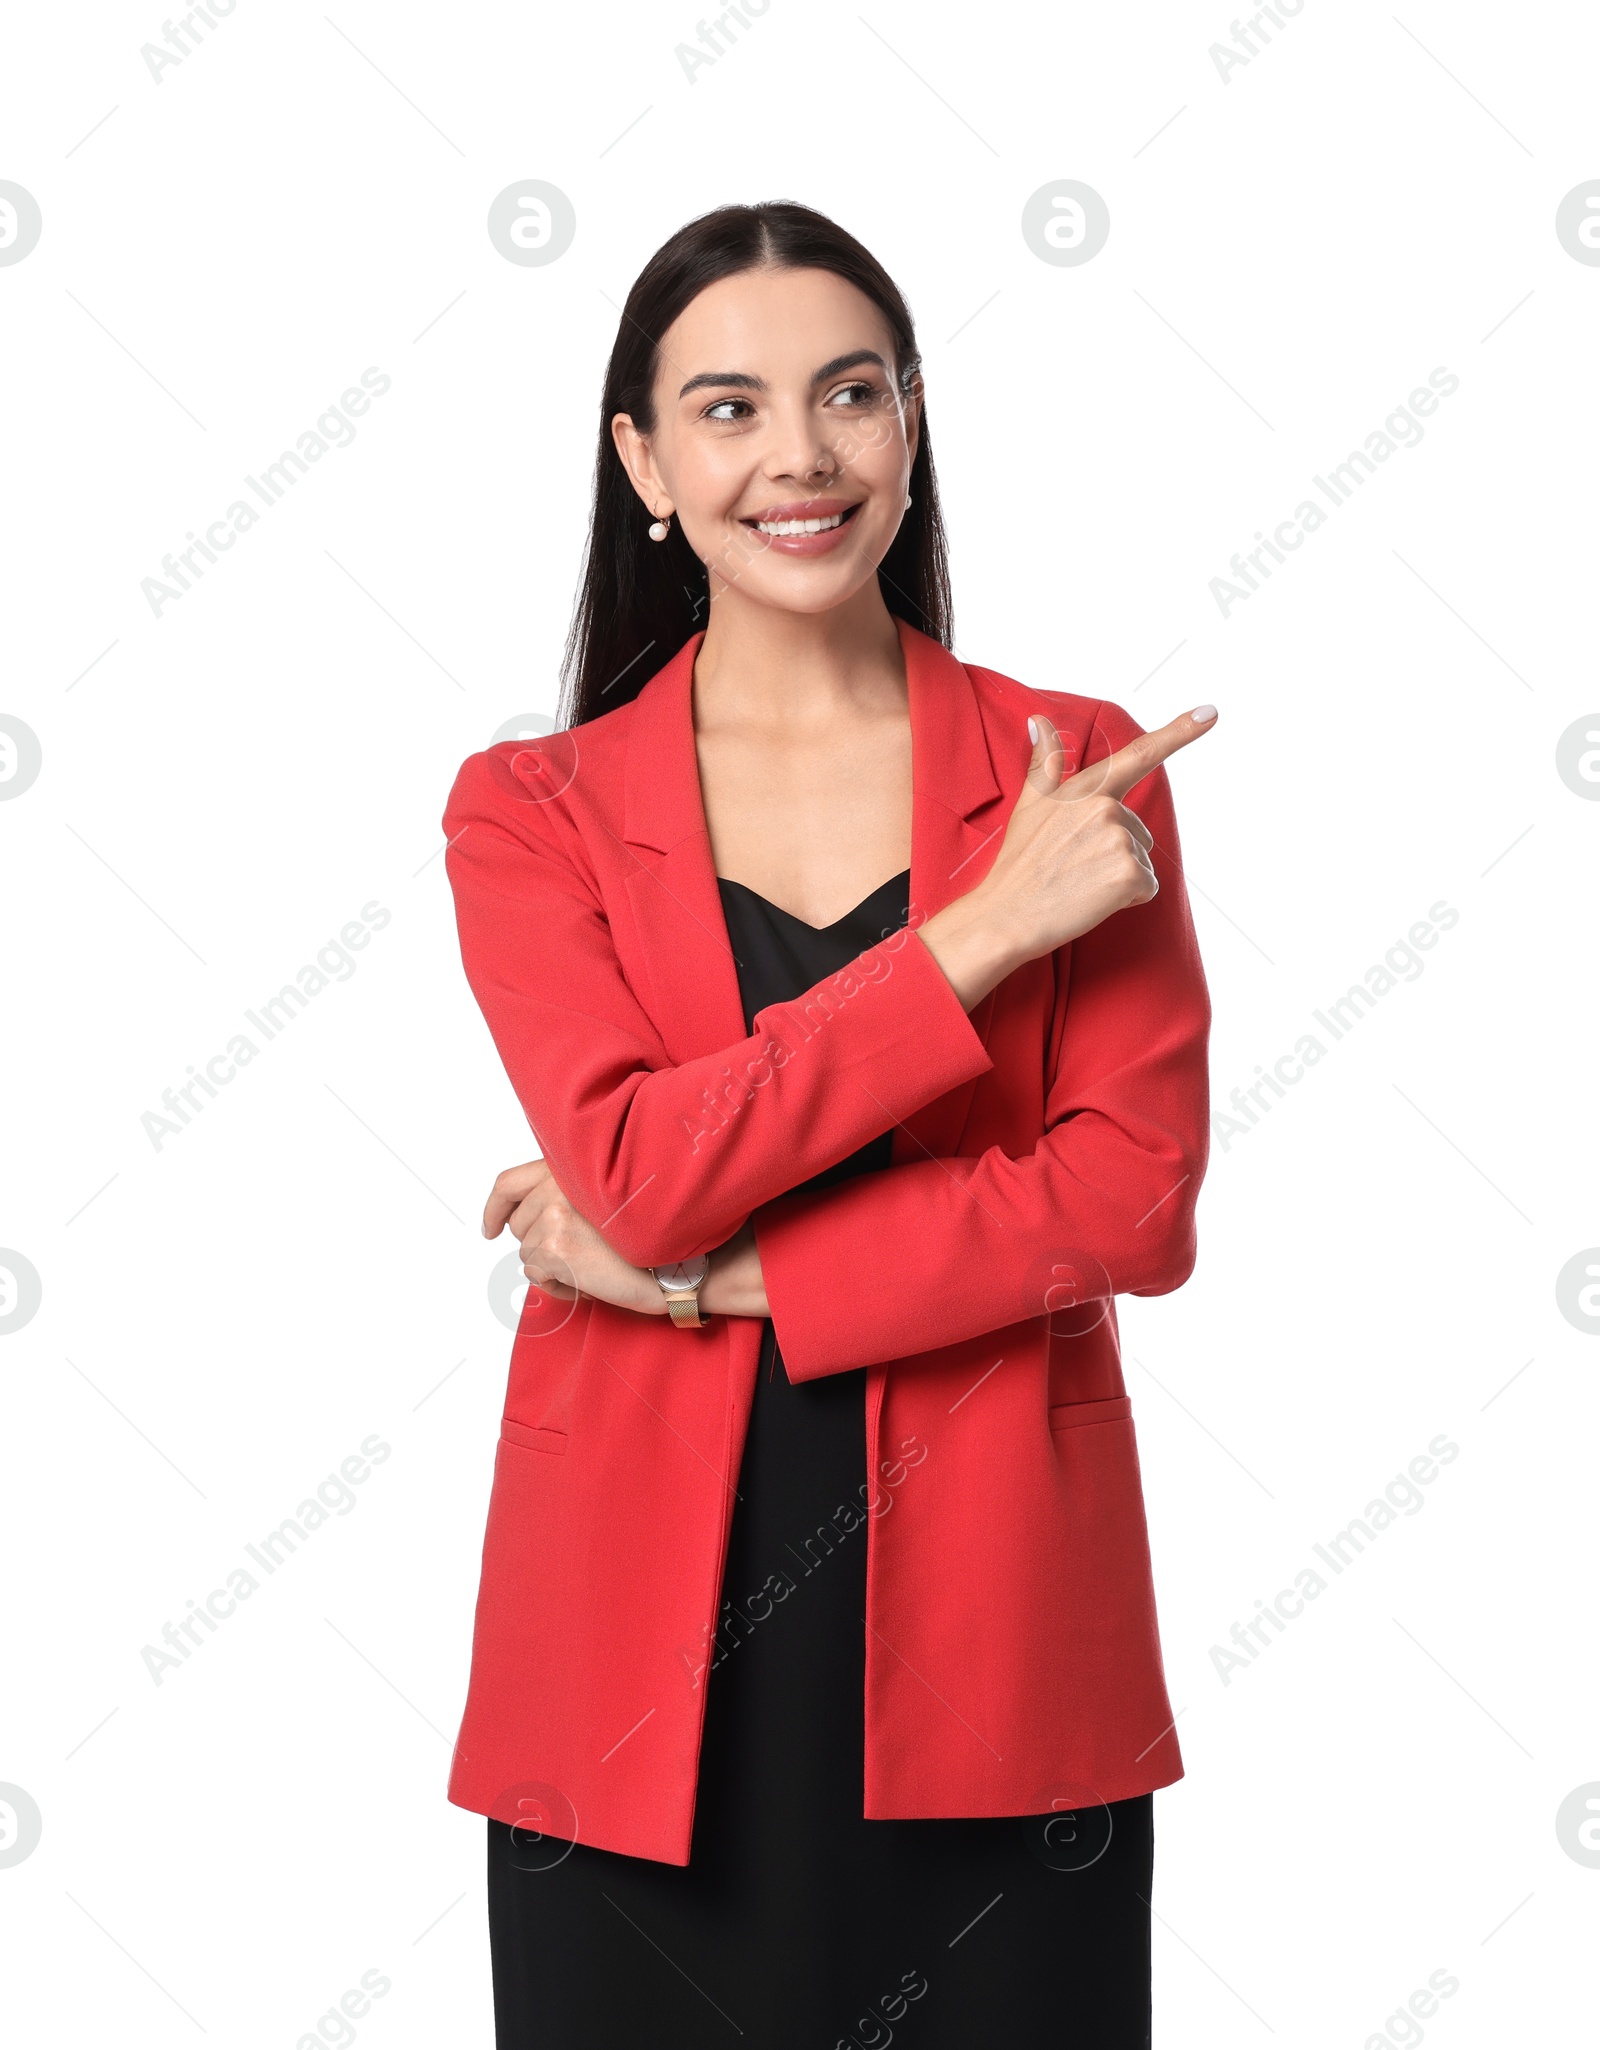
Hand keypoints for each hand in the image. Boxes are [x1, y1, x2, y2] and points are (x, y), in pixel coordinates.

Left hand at [483, 1159, 666, 1315]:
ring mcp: (555, 1216)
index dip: (494, 1208)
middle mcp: (558, 1186)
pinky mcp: (557, 1248)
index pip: (509, 1182)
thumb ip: (564, 1195)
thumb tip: (521, 1219)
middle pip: (517, 1225)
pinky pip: (536, 1275)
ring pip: (526, 1253)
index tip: (491, 1227)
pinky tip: (587, 1280)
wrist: (673, 1264)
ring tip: (589, 1265)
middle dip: (537, 1245)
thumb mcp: (602, 1200)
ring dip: (551, 1267)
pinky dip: (557, 1285)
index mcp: (568, 1169)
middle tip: (576, 1254)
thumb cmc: (644, 1236)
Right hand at [917, 704, 1216, 1009]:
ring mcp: (1119, 839)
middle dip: (1116, 853)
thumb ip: (1045, 762)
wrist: (1006, 916)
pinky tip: (1093, 900)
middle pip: (1138, 832)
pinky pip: (1147, 887)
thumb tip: (1039, 719)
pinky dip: (1127, 899)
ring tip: (1080, 884)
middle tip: (1074, 868)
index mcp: (1086, 789)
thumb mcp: (1029, 805)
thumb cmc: (1018, 865)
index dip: (1179, 731)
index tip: (1210, 711)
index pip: (1139, 755)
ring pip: (1143, 861)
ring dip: (1119, 878)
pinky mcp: (1129, 873)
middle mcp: (1105, 807)